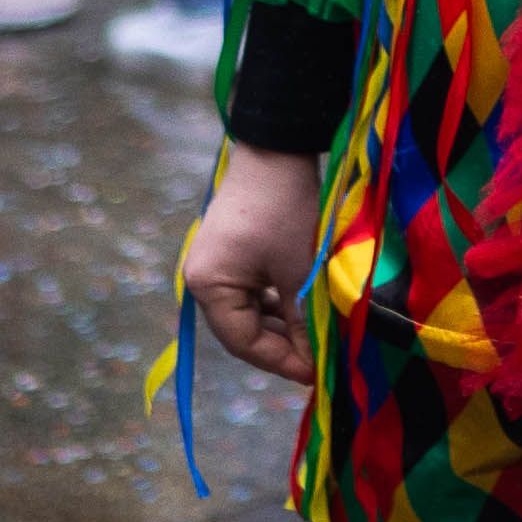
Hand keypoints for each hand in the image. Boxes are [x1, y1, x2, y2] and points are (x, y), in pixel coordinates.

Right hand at [177, 140, 324, 381]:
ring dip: (282, 326)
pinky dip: (277, 303)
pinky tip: (303, 310)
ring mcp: (215, 264)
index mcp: (207, 287)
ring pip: (250, 312)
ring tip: (316, 339)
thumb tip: (316, 363)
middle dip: (282, 346)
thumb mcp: (298, 272)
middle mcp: (202, 279)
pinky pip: (252, 291)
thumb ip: (302, 322)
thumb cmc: (285, 211)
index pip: (243, 343)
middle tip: (319, 360)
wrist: (279, 149)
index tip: (316, 373)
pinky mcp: (231, 252)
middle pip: (243, 330)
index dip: (281, 362)